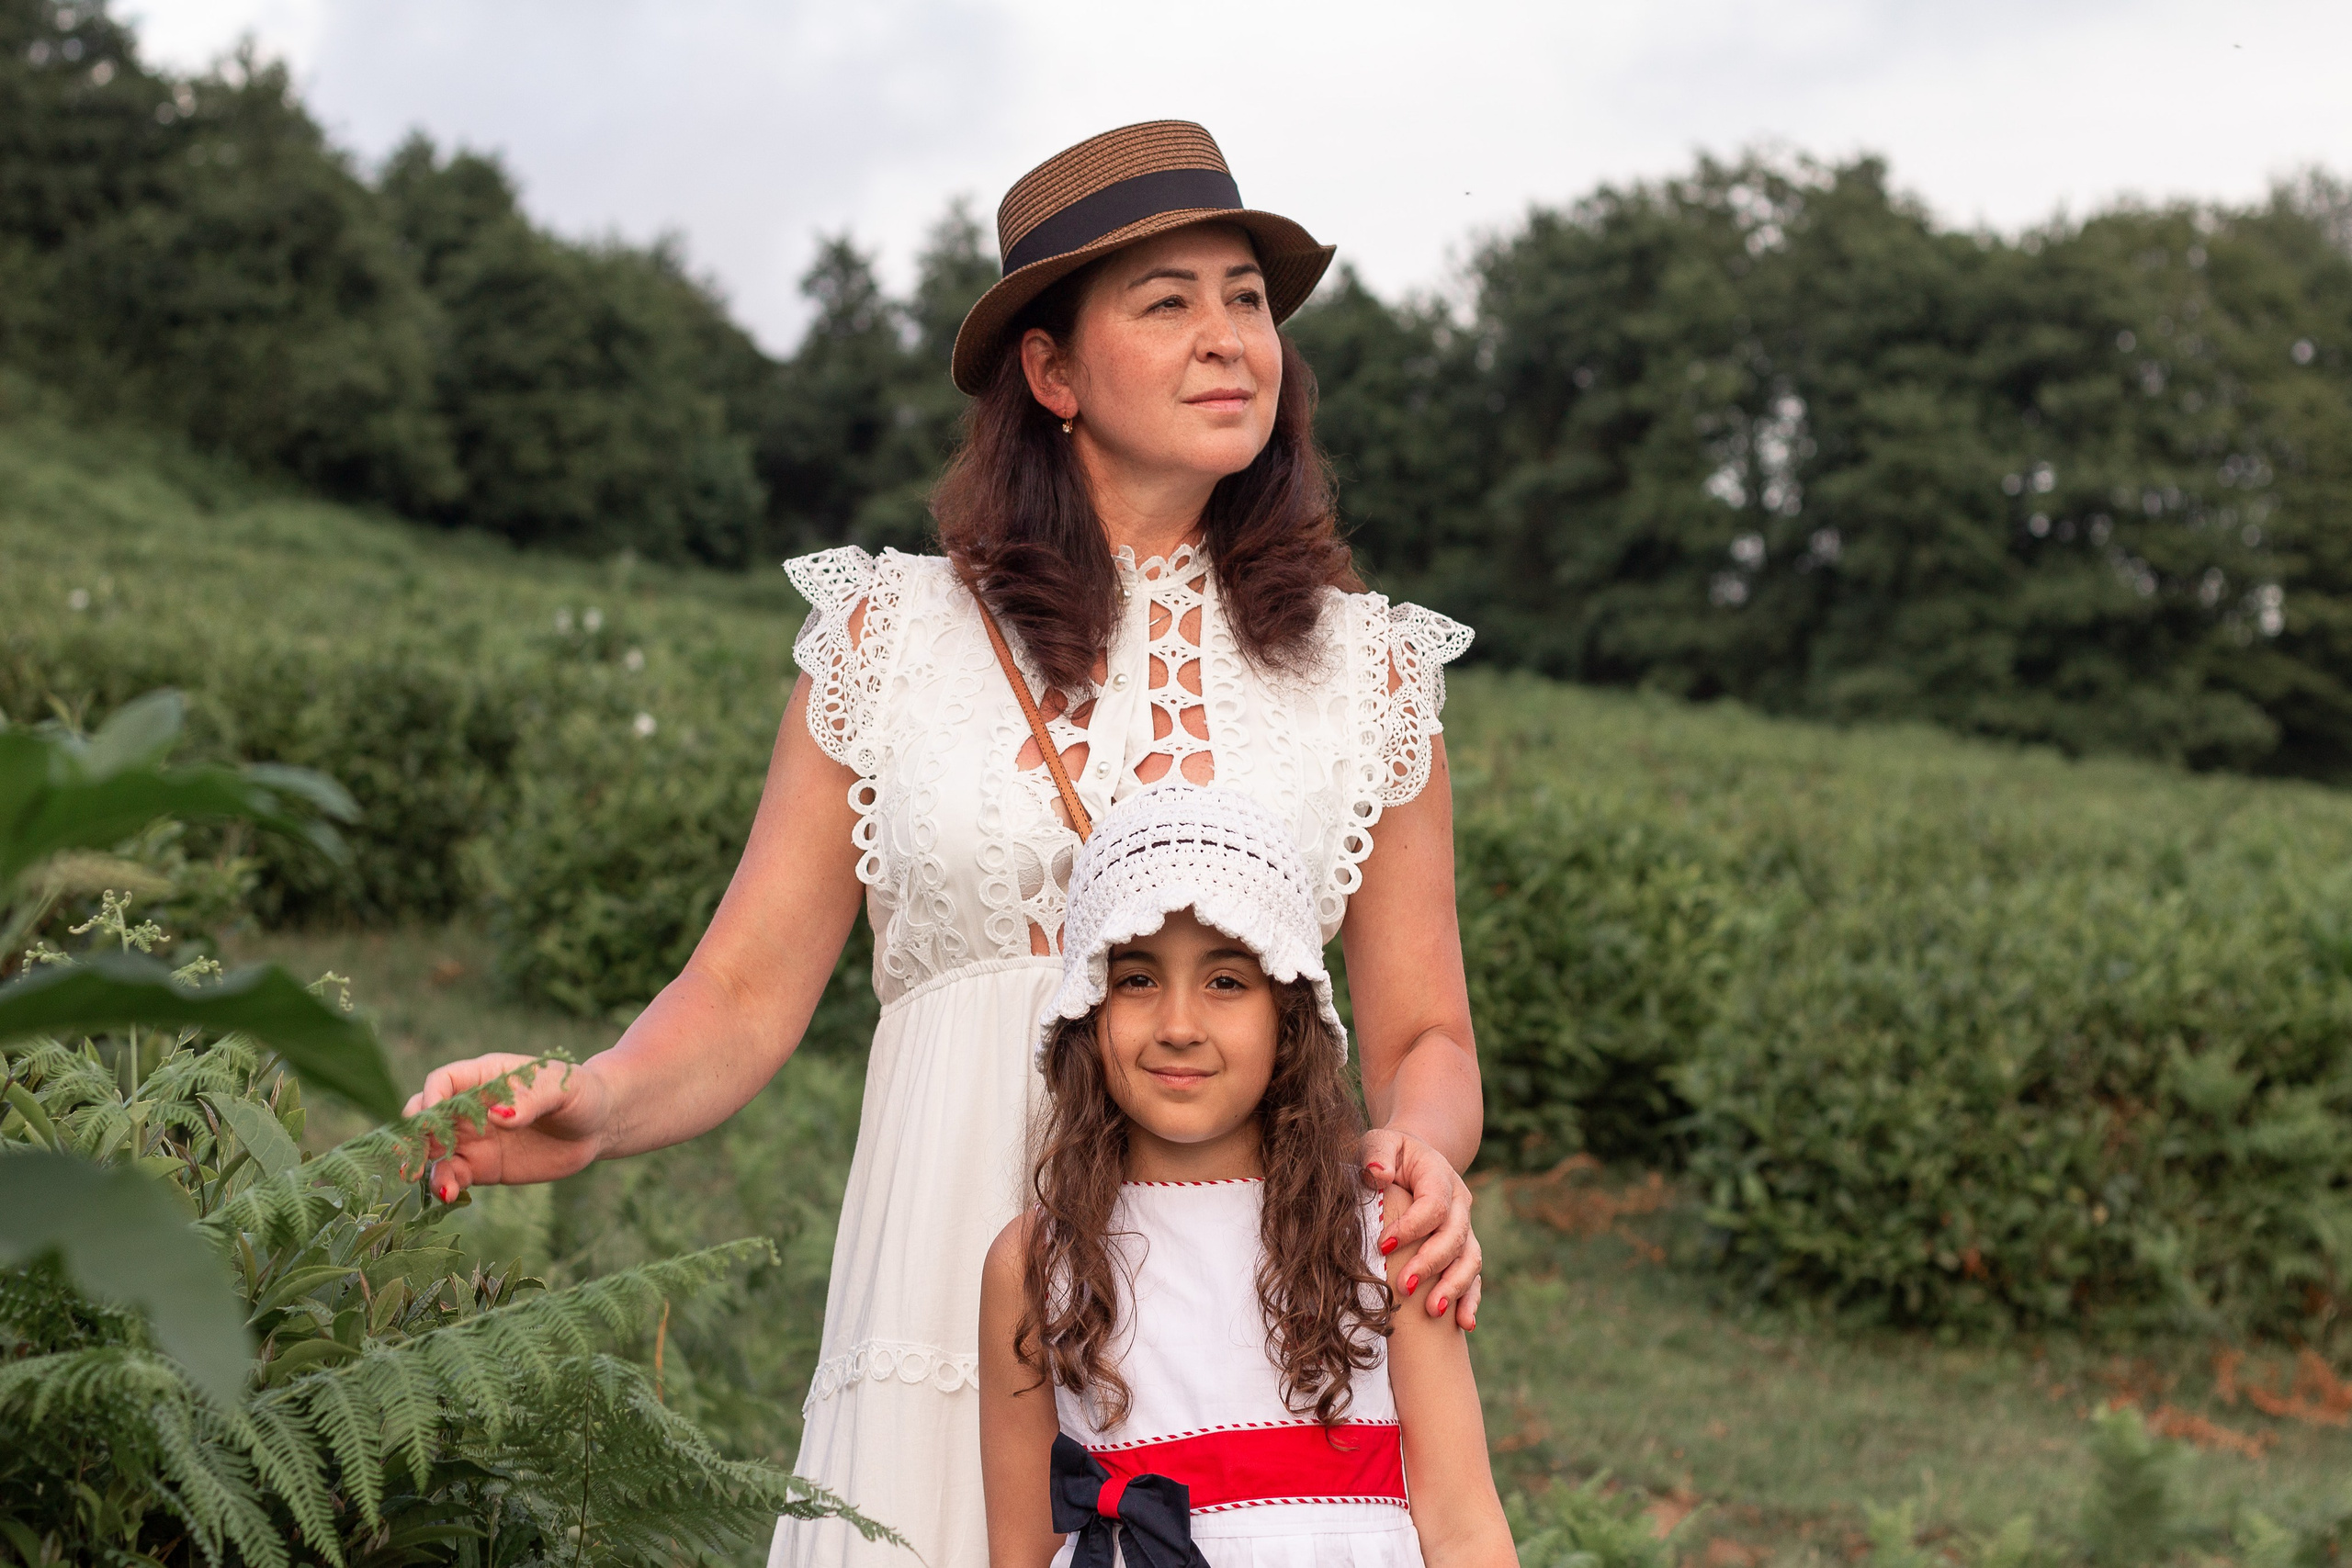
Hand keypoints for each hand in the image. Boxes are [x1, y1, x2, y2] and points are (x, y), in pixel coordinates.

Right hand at [400, 1053, 612, 1200]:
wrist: (599, 1126)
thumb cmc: (581, 1094)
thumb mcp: (563, 1091)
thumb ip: (532, 1100)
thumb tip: (496, 1115)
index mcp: (486, 1077)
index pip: (443, 1082)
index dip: (432, 1098)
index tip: (432, 1119)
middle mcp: (471, 1108)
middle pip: (426, 1117)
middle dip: (415, 1135)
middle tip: (415, 1157)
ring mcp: (473, 1139)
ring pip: (433, 1151)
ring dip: (425, 1166)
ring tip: (433, 1183)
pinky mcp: (482, 1167)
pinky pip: (453, 1176)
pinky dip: (446, 1186)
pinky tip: (451, 1196)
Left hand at [1360, 1127, 1481, 1330]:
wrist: (1414, 1161)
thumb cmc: (1390, 1154)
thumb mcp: (1381, 1144)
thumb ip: (1377, 1154)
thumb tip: (1377, 1175)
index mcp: (1440, 1176)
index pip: (1433, 1205)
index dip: (1411, 1227)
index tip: (1382, 1246)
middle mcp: (1460, 1204)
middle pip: (1455, 1236)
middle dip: (1432, 1263)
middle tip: (1405, 1285)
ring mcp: (1465, 1229)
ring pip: (1470, 1260)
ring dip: (1454, 1287)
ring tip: (1433, 1311)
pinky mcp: (1463, 1250)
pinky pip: (1474, 1277)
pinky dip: (1471, 1300)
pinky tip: (1463, 1324)